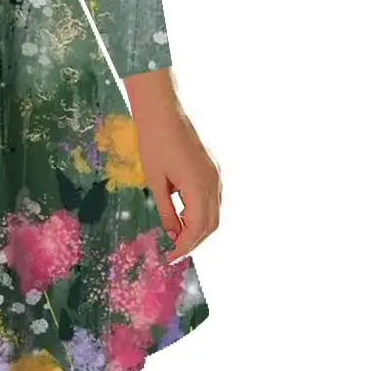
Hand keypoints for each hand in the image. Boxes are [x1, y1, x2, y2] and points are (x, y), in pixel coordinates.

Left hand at [127, 74, 220, 263]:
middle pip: (210, 225)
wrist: (162, 112)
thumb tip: (173, 234)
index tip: (169, 258)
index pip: (196, 229)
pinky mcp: (213, 169)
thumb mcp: (155, 181)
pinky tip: (184, 216)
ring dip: (199, 229)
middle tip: (173, 252)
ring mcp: (216, 175)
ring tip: (178, 238)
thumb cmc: (154, 143)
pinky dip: (201, 213)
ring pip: (214, 213)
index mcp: (198, 187)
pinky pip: (212, 199)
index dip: (184, 247)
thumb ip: (166, 211)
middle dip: (193, 242)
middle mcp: (213, 183)